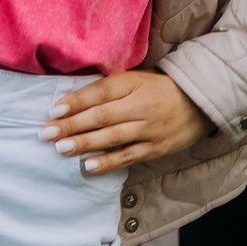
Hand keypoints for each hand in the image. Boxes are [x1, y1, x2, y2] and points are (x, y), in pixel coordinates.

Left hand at [43, 70, 211, 174]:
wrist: (199, 102)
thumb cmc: (158, 88)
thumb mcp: (136, 79)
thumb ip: (108, 89)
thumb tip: (72, 101)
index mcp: (134, 83)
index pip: (100, 92)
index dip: (76, 101)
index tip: (53, 111)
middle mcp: (141, 106)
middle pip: (102, 116)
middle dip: (72, 126)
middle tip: (46, 133)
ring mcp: (150, 129)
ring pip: (112, 137)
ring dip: (85, 144)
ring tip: (61, 149)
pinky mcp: (157, 148)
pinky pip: (128, 156)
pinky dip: (108, 162)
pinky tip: (88, 166)